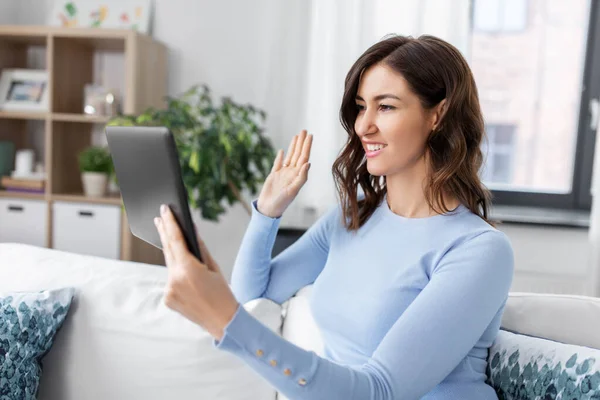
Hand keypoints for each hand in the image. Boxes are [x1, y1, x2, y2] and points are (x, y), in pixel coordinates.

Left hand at [154, 204, 238, 340]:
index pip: (176, 240)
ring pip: (169, 265)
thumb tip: (190, 231)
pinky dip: (176, 272)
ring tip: (169, 236)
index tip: (164, 210)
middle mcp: (174, 280)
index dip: (170, 223)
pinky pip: (171, 279)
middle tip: (160, 217)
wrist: (223, 322)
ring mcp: (169, 291)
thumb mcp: (214, 267)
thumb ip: (199, 248)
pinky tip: (180, 266)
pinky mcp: (167, 299)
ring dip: (171, 253)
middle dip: (164, 233)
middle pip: (168, 250)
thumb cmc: (223, 293)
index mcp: (188, 270)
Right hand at [257, 129, 312, 217]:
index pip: (304, 157)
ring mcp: (283, 174)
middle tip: (304, 130)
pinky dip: (280, 157)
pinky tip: (282, 150)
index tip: (310, 136)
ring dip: (293, 146)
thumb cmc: (282, 202)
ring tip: (296, 136)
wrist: (269, 209)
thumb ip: (301, 177)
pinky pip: (278, 163)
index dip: (307, 146)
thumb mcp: (293, 190)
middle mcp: (291, 173)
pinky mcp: (274, 176)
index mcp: (297, 175)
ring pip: (289, 156)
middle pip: (298, 154)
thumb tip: (308, 163)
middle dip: (301, 143)